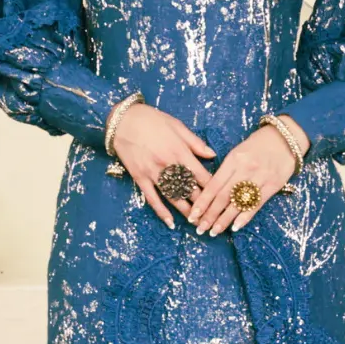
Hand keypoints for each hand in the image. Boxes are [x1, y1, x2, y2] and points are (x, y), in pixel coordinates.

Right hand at [111, 102, 216, 228]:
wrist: (124, 120)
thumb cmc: (152, 120)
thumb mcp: (178, 126)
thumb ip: (196, 143)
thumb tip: (212, 155)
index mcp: (180, 151)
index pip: (201, 175)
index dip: (212, 188)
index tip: (220, 198)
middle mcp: (168, 165)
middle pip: (189, 190)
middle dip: (202, 205)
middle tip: (212, 217)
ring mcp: (153, 173)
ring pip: (173, 197)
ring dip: (186, 212)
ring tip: (197, 224)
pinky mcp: (140, 177)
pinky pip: (152, 198)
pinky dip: (161, 211)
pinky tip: (170, 222)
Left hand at [188, 117, 309, 236]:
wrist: (285, 138)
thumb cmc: (258, 145)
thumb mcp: (238, 152)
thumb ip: (226, 170)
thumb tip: (210, 192)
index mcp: (233, 159)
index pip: (214, 185)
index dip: (202, 202)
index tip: (192, 215)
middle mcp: (245, 169)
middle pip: (223, 197)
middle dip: (209, 215)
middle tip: (199, 228)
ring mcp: (260, 178)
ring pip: (238, 203)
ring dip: (224, 220)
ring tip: (213, 231)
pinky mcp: (273, 185)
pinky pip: (256, 204)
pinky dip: (245, 217)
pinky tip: (235, 227)